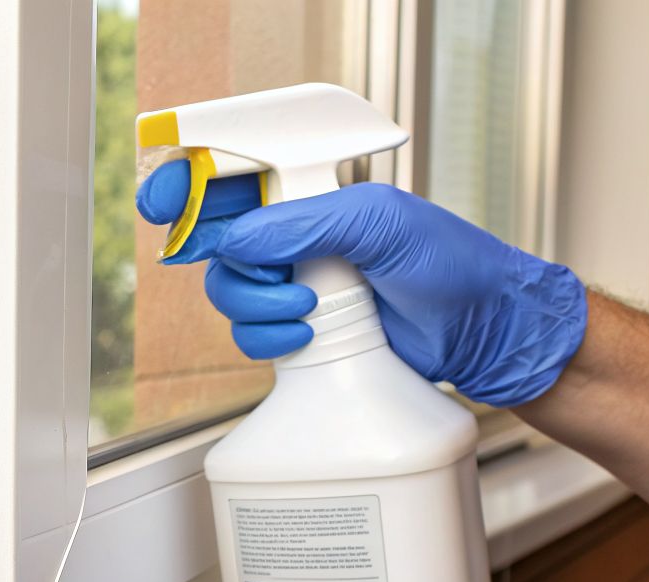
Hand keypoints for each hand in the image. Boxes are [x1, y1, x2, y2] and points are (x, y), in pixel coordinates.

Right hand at [134, 167, 587, 406]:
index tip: (164, 202)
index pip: (233, 177)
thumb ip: (304, 224)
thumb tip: (238, 238)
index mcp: (314, 193)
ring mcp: (296, 283)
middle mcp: (298, 236)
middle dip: (232, 262)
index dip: (189, 186)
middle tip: (260, 272)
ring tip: (308, 307)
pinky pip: (250, 334)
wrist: (484, 333)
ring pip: (229, 292)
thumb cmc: (452, 266)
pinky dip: (269, 337)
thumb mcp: (380, 224)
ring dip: (257, 305)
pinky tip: (308, 333)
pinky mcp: (300, 329)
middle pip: (218, 242)